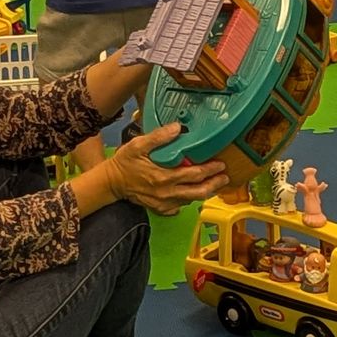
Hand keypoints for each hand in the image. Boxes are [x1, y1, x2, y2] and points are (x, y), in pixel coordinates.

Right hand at [104, 122, 228, 211]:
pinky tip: (194, 192)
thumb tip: (178, 128)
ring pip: (191, 200)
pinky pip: (180, 206)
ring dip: (205, 192)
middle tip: (225, 176)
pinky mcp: (161, 208)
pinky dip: (190, 199)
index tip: (221, 164)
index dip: (210, 170)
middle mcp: (167, 193)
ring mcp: (164, 203)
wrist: (111, 183)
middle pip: (198, 192)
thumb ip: (158, 137)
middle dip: (214, 184)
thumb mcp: (138, 145)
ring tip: (215, 184)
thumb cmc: (124, 163)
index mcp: (164, 177)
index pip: (194, 175)